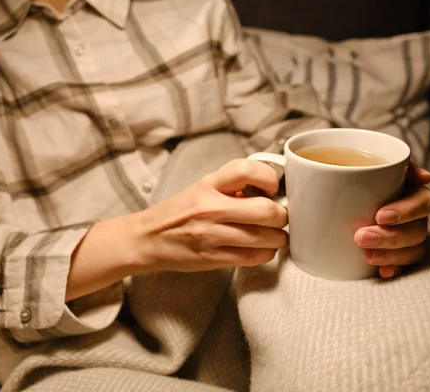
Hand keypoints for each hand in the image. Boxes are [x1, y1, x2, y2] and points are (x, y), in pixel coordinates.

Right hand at [134, 159, 288, 271]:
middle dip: (282, 216)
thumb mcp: (202, 188)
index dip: (270, 178)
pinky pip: (254, 257)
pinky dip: (267, 253)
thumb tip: (270, 191)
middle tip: (281, 217)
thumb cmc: (178, 212)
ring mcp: (212, 235)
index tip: (273, 188)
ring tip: (276, 235)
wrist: (146, 239)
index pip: (247, 170)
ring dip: (279, 238)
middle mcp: (210, 208)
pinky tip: (263, 249)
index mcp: (208, 184)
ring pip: (266, 238)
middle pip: (266, 210)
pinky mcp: (213, 259)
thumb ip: (233, 186)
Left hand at [353, 162, 429, 278]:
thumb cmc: (352, 174)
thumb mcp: (363, 163)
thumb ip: (391, 163)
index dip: (406, 211)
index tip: (380, 216)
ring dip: (392, 255)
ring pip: (413, 250)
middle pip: (417, 230)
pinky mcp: (393, 256)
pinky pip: (403, 268)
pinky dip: (394, 270)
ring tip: (366, 256)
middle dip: (390, 237)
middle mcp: (413, 217)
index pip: (423, 202)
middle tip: (361, 237)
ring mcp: (405, 239)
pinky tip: (383, 272)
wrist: (327, 196)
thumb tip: (426, 177)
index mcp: (410, 192)